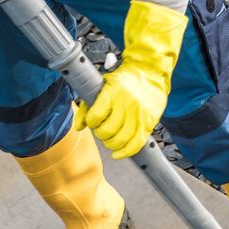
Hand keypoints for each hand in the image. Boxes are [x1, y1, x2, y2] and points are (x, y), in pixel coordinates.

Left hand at [75, 0, 186, 157]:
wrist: (150, 74)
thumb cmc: (123, 82)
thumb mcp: (102, 87)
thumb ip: (87, 106)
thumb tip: (78, 127)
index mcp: (112, 92)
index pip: (96, 116)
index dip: (91, 122)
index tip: (93, 121)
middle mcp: (127, 103)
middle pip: (108, 130)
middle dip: (101, 134)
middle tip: (102, 130)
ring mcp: (139, 114)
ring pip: (121, 139)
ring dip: (111, 144)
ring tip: (110, 139)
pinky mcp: (149, 123)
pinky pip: (136, 144)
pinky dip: (125, 152)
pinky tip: (118, 153)